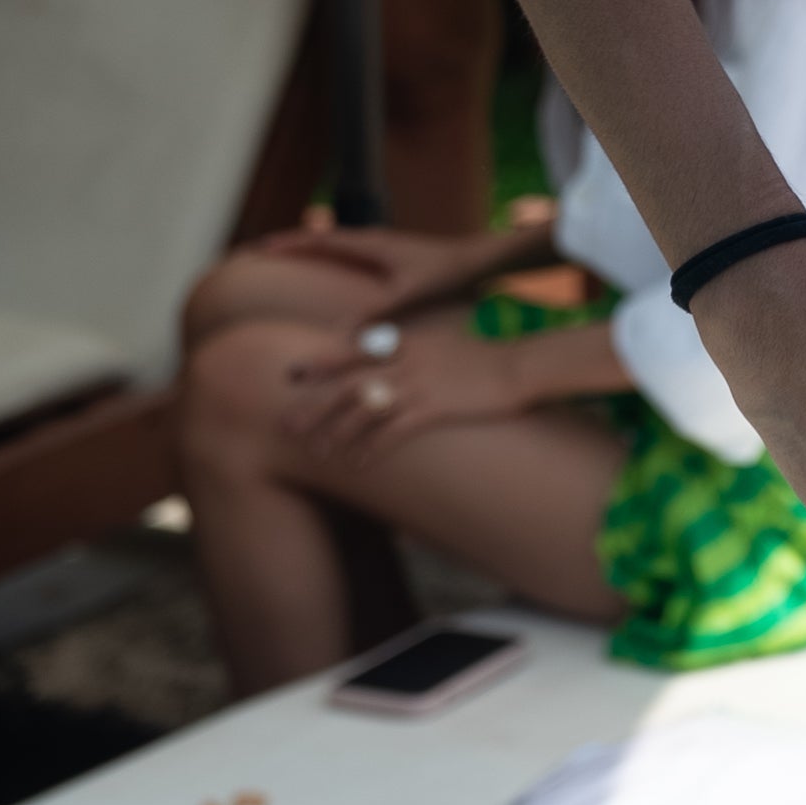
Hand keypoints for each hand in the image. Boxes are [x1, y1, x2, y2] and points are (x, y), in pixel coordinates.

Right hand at [246, 223, 510, 319]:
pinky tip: (333, 273)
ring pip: (338, 245)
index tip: (259, 248)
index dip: (290, 244)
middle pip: (324, 239)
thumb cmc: (446, 273)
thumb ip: (375, 314)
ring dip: (313, 249)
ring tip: (288, 258)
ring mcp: (385, 247)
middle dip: (293, 244)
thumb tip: (338, 334)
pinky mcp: (394, 257)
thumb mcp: (408, 295)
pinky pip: (352, 254)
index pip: (321, 240)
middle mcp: (375, 241)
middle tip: (262, 251)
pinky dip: (333, 258)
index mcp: (372, 244)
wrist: (480, 259)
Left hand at [281, 321, 532, 456]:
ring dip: (338, 431)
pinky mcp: (434, 407)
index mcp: (407, 340)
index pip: (353, 349)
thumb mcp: (443, 341)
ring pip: (365, 409)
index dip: (320, 361)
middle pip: (349, 383)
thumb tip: (390, 357)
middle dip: (315, 405)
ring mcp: (419, 383)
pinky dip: (372, 448)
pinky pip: (394, 431)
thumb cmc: (483, 357)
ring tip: (319, 452)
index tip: (292, 372)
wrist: (518, 365)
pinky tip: (358, 464)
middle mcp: (407, 360)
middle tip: (288, 424)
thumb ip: (413, 348)